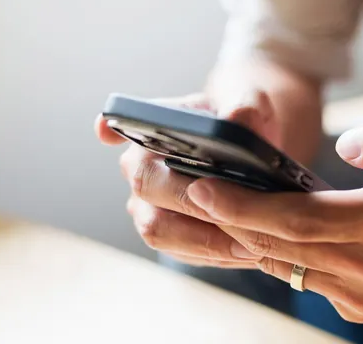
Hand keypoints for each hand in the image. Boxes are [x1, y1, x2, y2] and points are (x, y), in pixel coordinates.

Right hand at [95, 60, 322, 267]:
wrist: (255, 158)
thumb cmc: (245, 126)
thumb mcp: (252, 108)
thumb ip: (247, 108)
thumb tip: (235, 120)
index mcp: (152, 129)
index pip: (119, 124)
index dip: (111, 128)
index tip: (107, 129)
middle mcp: (141, 166)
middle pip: (147, 187)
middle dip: (193, 204)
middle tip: (238, 213)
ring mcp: (148, 205)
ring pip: (159, 230)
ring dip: (204, 239)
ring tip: (250, 242)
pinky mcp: (169, 237)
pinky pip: (183, 252)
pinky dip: (214, 254)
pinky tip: (248, 251)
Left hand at [186, 116, 362, 323]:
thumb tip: (346, 147)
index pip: (301, 218)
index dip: (247, 204)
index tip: (205, 187)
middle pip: (282, 246)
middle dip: (229, 220)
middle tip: (190, 193)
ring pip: (288, 268)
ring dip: (244, 239)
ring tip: (212, 210)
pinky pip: (305, 282)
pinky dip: (276, 257)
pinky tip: (256, 233)